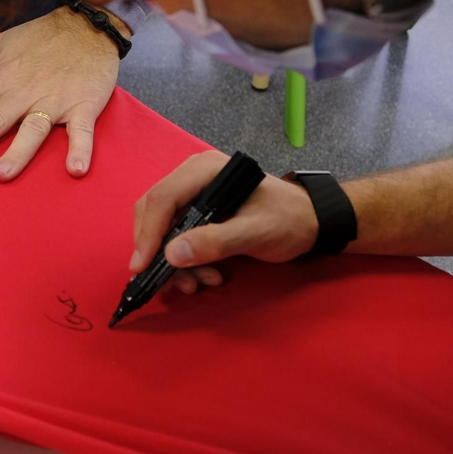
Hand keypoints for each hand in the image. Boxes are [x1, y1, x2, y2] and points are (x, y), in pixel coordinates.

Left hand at [0, 7, 119, 180]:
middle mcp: (23, 93)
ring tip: (1, 175)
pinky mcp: (83, 107)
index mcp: (2, 80)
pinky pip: (81, 132)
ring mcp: (53, 101)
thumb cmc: (41, 37)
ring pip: (32, 130)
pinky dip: (80, 149)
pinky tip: (75, 169)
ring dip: (18, 152)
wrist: (89, 26)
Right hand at [130, 150, 319, 294]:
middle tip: (175, 282)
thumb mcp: (255, 232)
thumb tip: (172, 255)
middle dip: (160, 251)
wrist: (310, 221)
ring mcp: (192, 193)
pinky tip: (205, 275)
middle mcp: (191, 176)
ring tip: (200, 283)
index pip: (162, 199)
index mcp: (204, 170)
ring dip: (175, 261)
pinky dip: (184, 259)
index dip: (148, 234)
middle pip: (154, 212)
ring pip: (162, 228)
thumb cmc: (288, 220)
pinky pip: (175, 235)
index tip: (141, 267)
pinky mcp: (196, 210)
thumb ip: (216, 242)